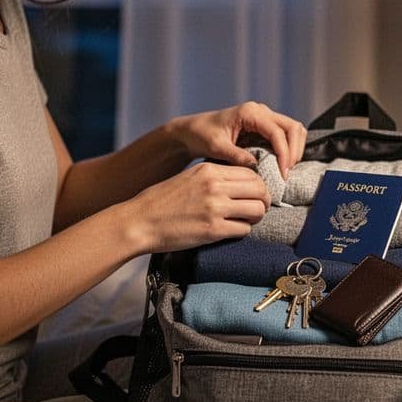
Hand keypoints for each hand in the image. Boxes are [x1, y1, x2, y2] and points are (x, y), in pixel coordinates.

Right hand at [120, 162, 269, 252]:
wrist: (139, 222)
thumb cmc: (162, 201)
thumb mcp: (189, 177)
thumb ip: (214, 177)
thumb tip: (241, 183)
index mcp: (209, 170)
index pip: (251, 173)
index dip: (257, 185)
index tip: (254, 194)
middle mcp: (215, 186)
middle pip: (259, 190)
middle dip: (262, 201)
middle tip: (256, 209)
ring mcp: (215, 208)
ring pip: (257, 210)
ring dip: (255, 217)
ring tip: (245, 220)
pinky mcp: (213, 230)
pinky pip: (244, 229)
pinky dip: (242, 231)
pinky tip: (231, 230)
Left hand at [166, 101, 306, 178]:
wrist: (191, 131)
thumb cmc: (201, 135)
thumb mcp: (216, 147)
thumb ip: (236, 155)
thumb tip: (256, 166)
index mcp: (250, 112)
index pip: (278, 132)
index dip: (284, 153)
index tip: (283, 174)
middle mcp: (261, 111)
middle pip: (293, 128)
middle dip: (294, 151)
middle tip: (287, 173)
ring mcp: (264, 118)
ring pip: (293, 130)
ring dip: (295, 149)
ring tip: (286, 170)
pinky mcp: (264, 127)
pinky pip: (285, 136)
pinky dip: (289, 149)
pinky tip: (281, 165)